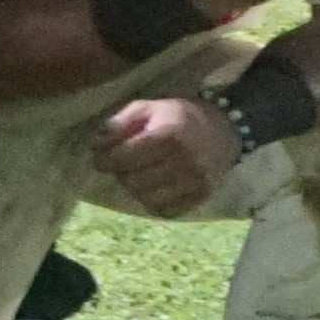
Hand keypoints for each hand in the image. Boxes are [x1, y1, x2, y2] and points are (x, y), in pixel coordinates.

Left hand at [92, 94, 238, 218]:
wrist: (223, 129)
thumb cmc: (178, 117)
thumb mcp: (148, 108)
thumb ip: (119, 122)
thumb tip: (95, 143)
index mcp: (169, 135)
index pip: (124, 156)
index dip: (105, 159)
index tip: (99, 158)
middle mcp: (185, 160)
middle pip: (133, 180)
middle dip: (120, 173)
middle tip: (120, 165)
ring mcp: (195, 181)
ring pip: (147, 198)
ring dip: (134, 189)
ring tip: (135, 175)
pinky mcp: (202, 196)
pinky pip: (166, 211)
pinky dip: (153, 202)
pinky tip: (152, 188)